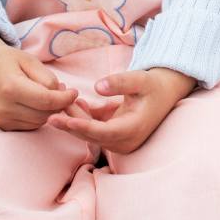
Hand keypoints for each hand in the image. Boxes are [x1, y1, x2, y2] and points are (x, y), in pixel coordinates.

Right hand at [0, 44, 79, 130]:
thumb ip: (48, 78)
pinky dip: (40, 116)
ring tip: (49, 94)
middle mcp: (4, 107)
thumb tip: (62, 95)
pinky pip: (31, 125)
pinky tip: (39, 103)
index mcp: (11, 88)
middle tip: (63, 91)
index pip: (47, 101)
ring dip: (50, 111)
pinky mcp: (3, 125)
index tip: (75, 92)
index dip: (65, 98)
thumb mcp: (31, 62)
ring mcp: (2, 119)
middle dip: (59, 104)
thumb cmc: (10, 62)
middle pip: (45, 113)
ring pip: (40, 122)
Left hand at [49, 67, 195, 154]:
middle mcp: (124, 141)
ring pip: (90, 132)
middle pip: (90, 134)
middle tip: (50, 110)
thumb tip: (97, 86)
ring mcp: (119, 141)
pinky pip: (94, 128)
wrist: (168, 92)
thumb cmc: (155, 85)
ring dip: (75, 117)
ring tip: (58, 101)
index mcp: (132, 130)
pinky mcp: (115, 135)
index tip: (60, 119)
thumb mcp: (141, 79)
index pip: (100, 132)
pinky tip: (74, 102)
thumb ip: (120, 82)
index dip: (79, 126)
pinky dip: (84, 117)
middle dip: (71, 121)